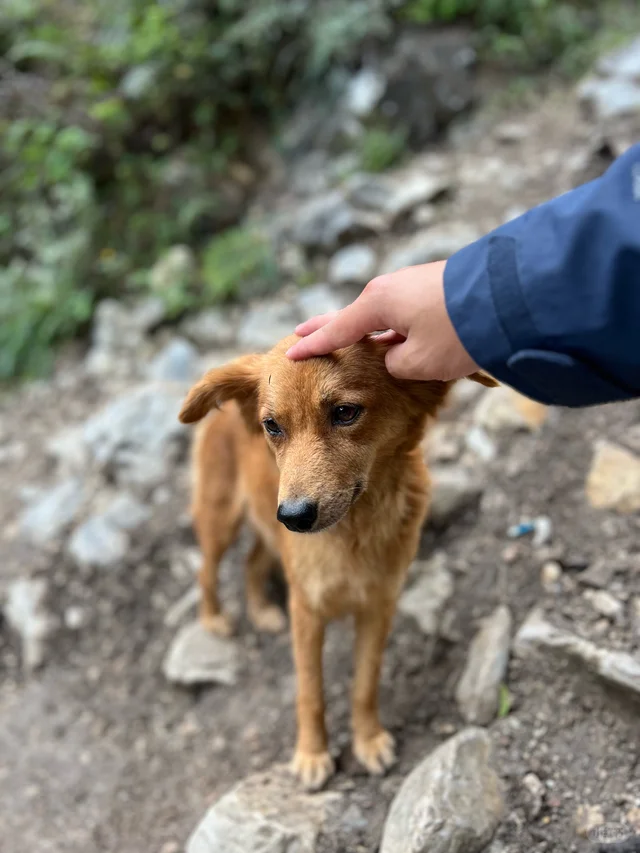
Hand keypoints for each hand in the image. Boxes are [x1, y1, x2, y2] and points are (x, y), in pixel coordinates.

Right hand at [287, 261, 478, 381]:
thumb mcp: (420, 362)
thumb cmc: (459, 332)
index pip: (337, 331)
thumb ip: (397, 363)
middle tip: (301, 332)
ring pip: (380, 314)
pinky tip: (387, 335)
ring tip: (344, 337)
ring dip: (363, 328)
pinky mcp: (435, 288)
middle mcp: (391, 290)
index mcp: (378, 304)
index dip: (313, 346)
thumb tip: (397, 355)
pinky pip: (401, 311)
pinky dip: (389, 326)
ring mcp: (413, 286)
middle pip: (351, 315)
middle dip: (327, 326)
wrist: (510, 298)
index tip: (291, 353)